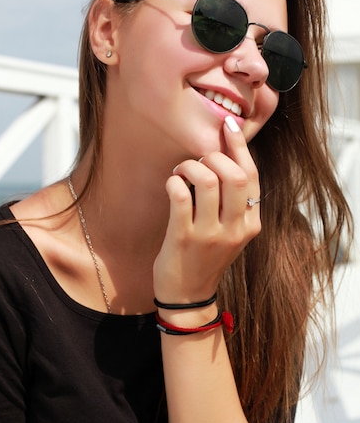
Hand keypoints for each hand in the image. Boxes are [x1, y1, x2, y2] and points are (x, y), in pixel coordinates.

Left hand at [153, 117, 260, 304]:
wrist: (189, 296)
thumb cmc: (207, 257)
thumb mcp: (231, 232)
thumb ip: (234, 202)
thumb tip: (227, 155)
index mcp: (251, 224)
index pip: (251, 176)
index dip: (240, 146)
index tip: (228, 125)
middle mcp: (235, 228)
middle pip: (234, 175)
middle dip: (215, 156)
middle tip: (199, 160)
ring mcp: (210, 234)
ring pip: (207, 180)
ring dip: (190, 166)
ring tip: (181, 171)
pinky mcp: (184, 238)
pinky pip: (180, 195)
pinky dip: (174, 182)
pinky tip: (172, 184)